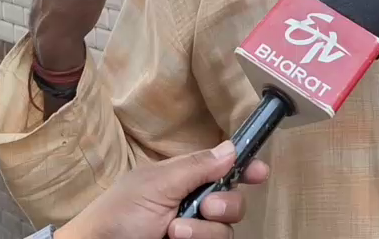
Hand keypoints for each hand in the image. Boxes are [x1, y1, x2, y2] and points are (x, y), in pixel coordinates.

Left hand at [54, 141, 270, 238]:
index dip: (246, 169)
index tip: (260, 173)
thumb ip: (196, 167)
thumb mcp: (155, 183)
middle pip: (234, 203)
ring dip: (204, 231)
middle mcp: (194, 206)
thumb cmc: (119, 214)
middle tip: (205, 206)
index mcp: (184, 179)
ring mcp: (194, 233)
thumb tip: (232, 147)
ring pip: (226, 231)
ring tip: (174, 233)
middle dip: (226, 204)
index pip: (223, 170)